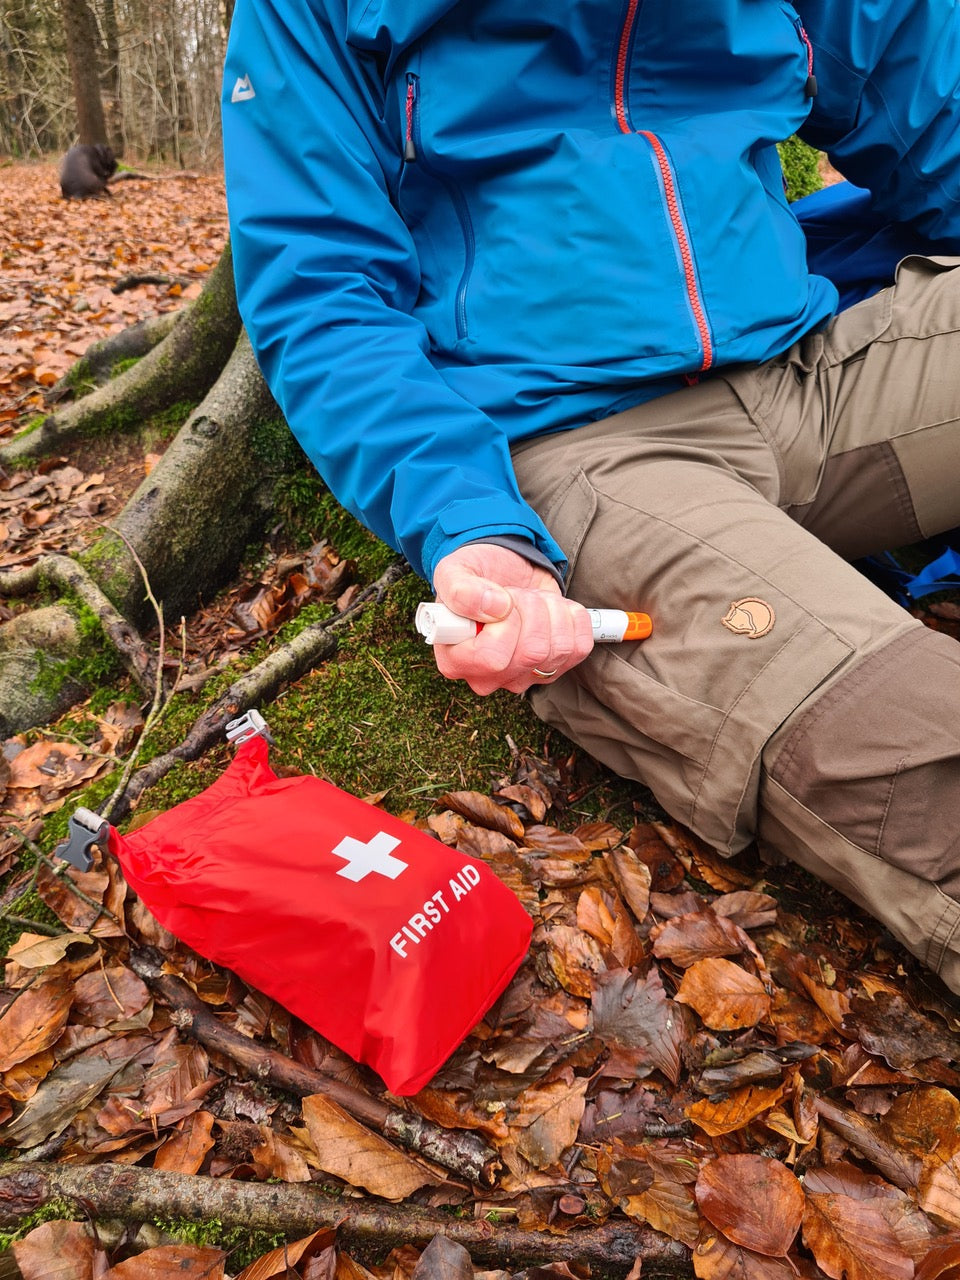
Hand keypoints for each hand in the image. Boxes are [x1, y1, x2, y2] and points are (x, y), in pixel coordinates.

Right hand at [431, 543, 593, 694]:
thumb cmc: (475, 575)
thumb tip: (496, 607)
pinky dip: (572, 617)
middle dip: (530, 608)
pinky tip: (552, 608)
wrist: (504, 572)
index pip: (491, 658)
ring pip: (559, 649)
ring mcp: (524, 676)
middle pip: (531, 653)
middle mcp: (488, 677)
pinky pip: (580, 646)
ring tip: (531, 598)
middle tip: (515, 594)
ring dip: (550, 609)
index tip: (500, 600)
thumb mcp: (454, 571)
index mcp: (455, 660)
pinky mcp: (555, 667)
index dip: (505, 623)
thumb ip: (461, 589)